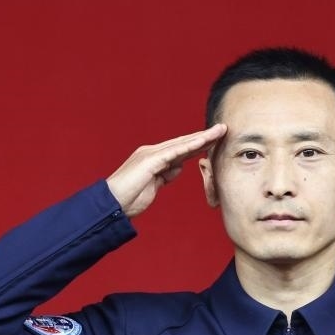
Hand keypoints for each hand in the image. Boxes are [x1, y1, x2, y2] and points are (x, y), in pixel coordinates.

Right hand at [106, 124, 226, 217]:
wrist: (112, 204)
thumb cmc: (130, 198)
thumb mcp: (154, 186)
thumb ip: (165, 175)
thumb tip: (179, 167)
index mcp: (154, 158)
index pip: (181, 149)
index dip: (198, 144)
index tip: (215, 141)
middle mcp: (153, 152)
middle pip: (184, 142)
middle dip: (204, 136)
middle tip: (222, 129)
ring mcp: (151, 155)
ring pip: (181, 144)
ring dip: (202, 138)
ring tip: (219, 132)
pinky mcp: (149, 161)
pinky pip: (174, 153)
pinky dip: (189, 147)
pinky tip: (203, 142)